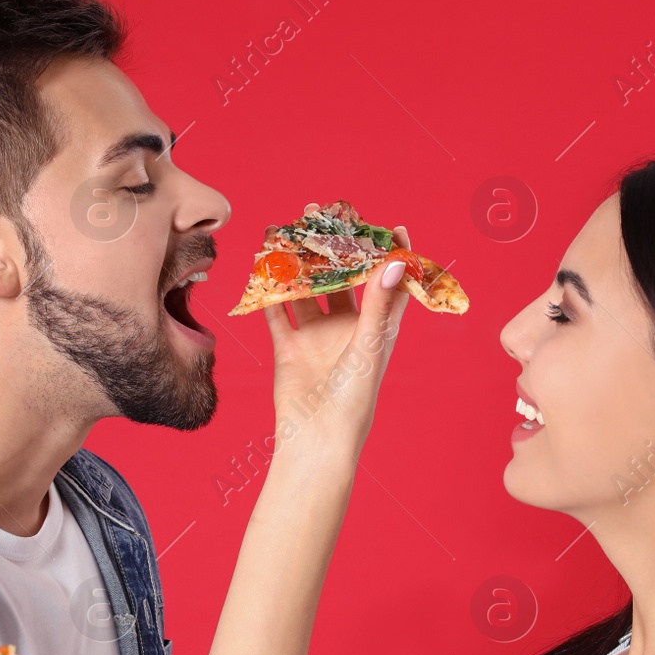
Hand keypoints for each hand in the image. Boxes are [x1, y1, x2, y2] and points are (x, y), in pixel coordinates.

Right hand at [263, 208, 412, 460]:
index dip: (393, 256)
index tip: (393, 227)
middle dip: (334, 248)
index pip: (390, 285)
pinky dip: (269, 291)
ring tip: (288, 231)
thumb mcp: (369, 347)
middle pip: (342, 279)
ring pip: (307, 290)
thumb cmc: (353, 400)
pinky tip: (261, 264)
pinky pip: (277, 313)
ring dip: (298, 264)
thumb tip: (393, 262)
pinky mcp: (288, 347)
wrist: (316, 439)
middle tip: (323, 214)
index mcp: (377, 329)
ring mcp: (316, 337)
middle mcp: (347, 329)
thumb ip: (378, 304)